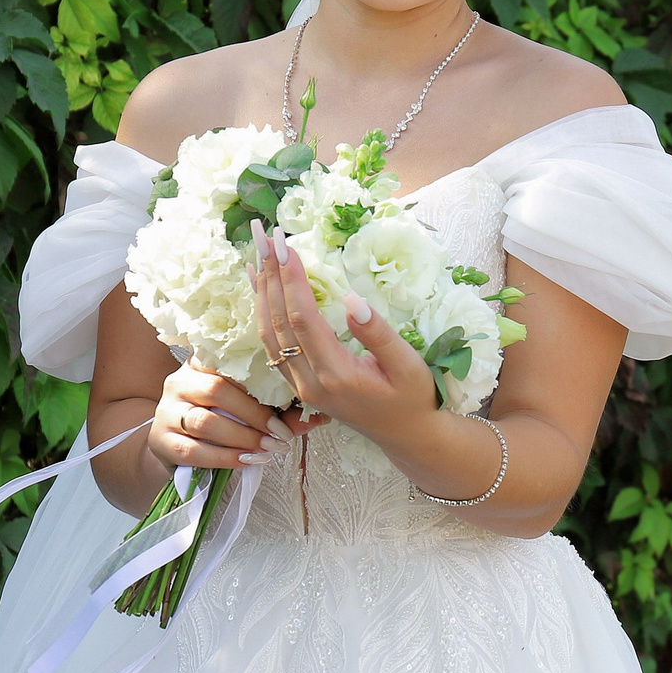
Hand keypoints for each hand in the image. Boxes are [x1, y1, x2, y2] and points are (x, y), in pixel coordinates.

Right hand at [148, 368, 301, 470]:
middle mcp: (180, 380)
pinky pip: (192, 450)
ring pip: (204, 421)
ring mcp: (167, 410)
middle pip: (217, 390)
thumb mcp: (247, 407)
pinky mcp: (160, 440)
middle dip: (255, 415)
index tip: (290, 398)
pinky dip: (224, 457)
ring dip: (242, 437)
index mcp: (203, 361)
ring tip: (268, 449)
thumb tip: (318, 415)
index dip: (262, 381)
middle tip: (281, 434)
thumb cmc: (220, 419)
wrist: (174, 446)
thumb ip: (279, 409)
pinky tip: (246, 462)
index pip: (230, 361)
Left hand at [247, 222, 441, 445]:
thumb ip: (379, 334)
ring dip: (262, 292)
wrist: (406, 435)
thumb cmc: (414, 397)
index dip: (292, 280)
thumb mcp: (408, 365)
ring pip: (269, 335)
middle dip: (270, 277)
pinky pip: (273, 346)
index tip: (287, 245)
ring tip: (258, 255)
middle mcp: (311, 382)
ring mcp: (301, 386)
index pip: (304, 319)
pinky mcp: (300, 386)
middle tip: (264, 237)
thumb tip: (351, 299)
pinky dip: (263, 313)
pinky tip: (262, 290)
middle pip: (279, 323)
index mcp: (337, 374)